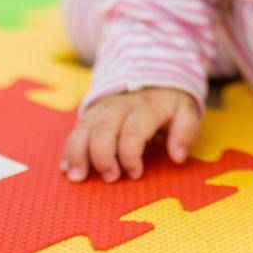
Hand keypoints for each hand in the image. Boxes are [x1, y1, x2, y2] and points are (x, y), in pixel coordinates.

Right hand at [60, 86, 200, 182]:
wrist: (153, 73)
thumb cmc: (170, 103)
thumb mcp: (186, 112)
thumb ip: (186, 132)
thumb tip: (178, 157)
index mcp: (147, 106)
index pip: (133, 130)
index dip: (131, 155)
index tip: (135, 174)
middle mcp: (121, 105)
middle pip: (104, 128)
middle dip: (102, 156)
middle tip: (110, 178)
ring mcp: (103, 107)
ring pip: (85, 127)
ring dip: (78, 153)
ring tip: (78, 176)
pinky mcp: (91, 112)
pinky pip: (76, 128)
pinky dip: (69, 148)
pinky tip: (66, 167)